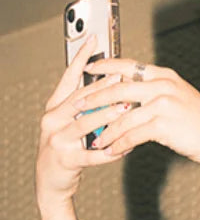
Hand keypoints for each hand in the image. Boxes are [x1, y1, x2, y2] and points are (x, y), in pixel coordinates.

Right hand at [36, 38, 129, 219]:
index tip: (95, 39)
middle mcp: (52, 119)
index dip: (81, 58)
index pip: (69, 77)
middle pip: (79, 99)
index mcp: (55, 106)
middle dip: (102, 88)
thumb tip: (114, 80)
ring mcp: (57, 140)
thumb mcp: (73, 121)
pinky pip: (92, 154)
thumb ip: (87, 104)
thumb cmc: (68, 146)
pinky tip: (128, 146)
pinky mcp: (66, 160)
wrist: (51, 180)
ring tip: (128, 108)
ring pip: (85, 123)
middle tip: (123, 79)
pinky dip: (112, 150)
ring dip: (108, 115)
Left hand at [83, 56, 199, 181]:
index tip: (89, 68)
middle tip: (78, 105)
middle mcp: (163, 86)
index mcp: (165, 75)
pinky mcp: (162, 125)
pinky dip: (120, 144)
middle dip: (94, 98)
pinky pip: (132, 135)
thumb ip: (154, 91)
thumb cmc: (199, 122)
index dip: (106, 66)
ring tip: (95, 138)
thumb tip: (127, 95)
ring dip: (105, 130)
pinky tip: (112, 149)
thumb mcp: (178, 96)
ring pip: (123, 115)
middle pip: (119, 88)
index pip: (129, 65)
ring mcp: (163, 104)